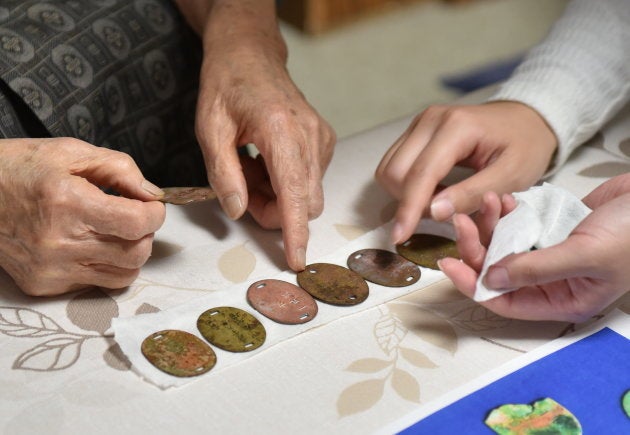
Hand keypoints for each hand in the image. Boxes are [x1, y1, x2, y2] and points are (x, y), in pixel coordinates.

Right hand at [0, 138, 165, 295]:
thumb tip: (152, 194)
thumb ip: (120, 169)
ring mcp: (50, 269)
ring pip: (123, 275)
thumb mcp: (70, 152)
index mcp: (68, 203)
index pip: (135, 223)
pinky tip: (89, 245)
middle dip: (146, 233)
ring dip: (130, 253)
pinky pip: (95, 283)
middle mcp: (59, 243)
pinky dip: (104, 266)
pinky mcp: (42, 285)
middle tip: (134, 217)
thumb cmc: (19, 168)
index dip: (155, 214)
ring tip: (115, 233)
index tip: (152, 206)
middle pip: (136, 253)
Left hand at [186, 0, 334, 270]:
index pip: (295, 195)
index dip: (295, 233)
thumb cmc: (226, 86)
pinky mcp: (324, 140)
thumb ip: (225, 175)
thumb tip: (240, 212)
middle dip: (276, 213)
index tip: (296, 262)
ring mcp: (322, 137)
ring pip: (309, 194)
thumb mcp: (209, 130)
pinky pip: (311, 179)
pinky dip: (287, 184)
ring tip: (251, 171)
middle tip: (243, 193)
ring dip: (279, 198)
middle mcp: (310, 135)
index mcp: (281, 131)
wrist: (250, 54)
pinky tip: (266, 163)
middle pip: (306, 202)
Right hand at [375, 101, 556, 243]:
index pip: (421, 174)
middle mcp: (430, 120)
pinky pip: (394, 164)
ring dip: (406, 194)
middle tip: (442, 213)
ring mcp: (419, 123)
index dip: (409, 209)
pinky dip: (407, 184)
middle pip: (395, 172)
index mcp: (456, 127)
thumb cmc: (525, 147)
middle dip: (409, 201)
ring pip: (389, 169)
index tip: (399, 238)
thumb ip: (472, 194)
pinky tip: (433, 189)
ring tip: (439, 200)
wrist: (526, 120)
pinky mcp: (414, 131)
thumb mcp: (512, 176)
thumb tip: (434, 212)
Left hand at [438, 174, 629, 321]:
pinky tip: (502, 198)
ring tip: (485, 201)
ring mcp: (551, 252)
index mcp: (563, 300)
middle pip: (498, 271)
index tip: (447, 264)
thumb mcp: (585, 254)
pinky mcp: (551, 227)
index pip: (505, 301)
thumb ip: (535, 268)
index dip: (473, 286)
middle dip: (475, 248)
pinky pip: (517, 224)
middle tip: (460, 223)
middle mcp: (553, 280)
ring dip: (489, 225)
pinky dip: (506, 212)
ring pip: (504, 246)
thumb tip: (491, 279)